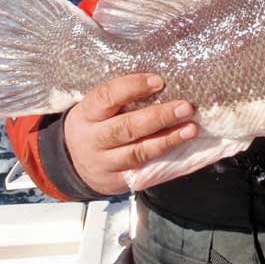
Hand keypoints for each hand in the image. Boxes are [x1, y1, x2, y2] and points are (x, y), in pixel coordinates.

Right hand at [64, 74, 198, 194]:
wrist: (74, 163)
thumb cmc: (94, 126)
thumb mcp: (96, 109)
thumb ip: (121, 98)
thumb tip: (161, 82)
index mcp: (86, 114)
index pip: (107, 97)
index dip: (133, 87)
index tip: (159, 81)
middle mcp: (93, 140)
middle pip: (126, 127)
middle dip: (159, 117)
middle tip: (185, 107)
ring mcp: (104, 164)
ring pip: (138, 152)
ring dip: (168, 140)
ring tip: (191, 129)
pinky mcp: (117, 182)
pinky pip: (143, 171)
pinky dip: (165, 160)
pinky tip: (182, 149)